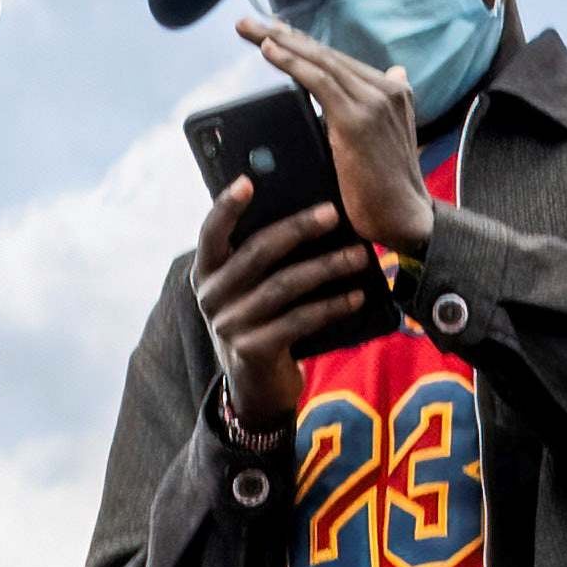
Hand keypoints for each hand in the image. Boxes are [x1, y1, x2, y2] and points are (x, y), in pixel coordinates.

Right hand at [190, 164, 390, 439]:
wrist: (255, 386)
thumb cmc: (260, 320)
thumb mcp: (248, 290)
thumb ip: (258, 258)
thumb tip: (308, 213)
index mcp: (206, 273)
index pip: (210, 233)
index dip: (226, 207)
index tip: (248, 180)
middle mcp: (211, 298)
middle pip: (258, 253)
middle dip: (299, 228)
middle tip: (334, 213)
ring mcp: (230, 326)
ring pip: (285, 285)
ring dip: (327, 267)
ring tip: (360, 255)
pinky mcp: (254, 351)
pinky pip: (298, 320)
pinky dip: (331, 306)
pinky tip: (356, 295)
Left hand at [233, 3, 435, 260]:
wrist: (404, 220)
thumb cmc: (385, 189)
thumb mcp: (381, 140)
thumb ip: (376, 109)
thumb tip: (391, 73)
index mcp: (391, 90)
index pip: (337, 59)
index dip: (302, 43)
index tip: (271, 31)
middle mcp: (386, 87)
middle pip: (325, 54)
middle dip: (283, 35)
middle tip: (247, 23)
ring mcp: (374, 100)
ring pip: (319, 61)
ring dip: (280, 43)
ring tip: (250, 31)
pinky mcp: (357, 118)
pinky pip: (318, 81)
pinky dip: (291, 63)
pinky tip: (269, 51)